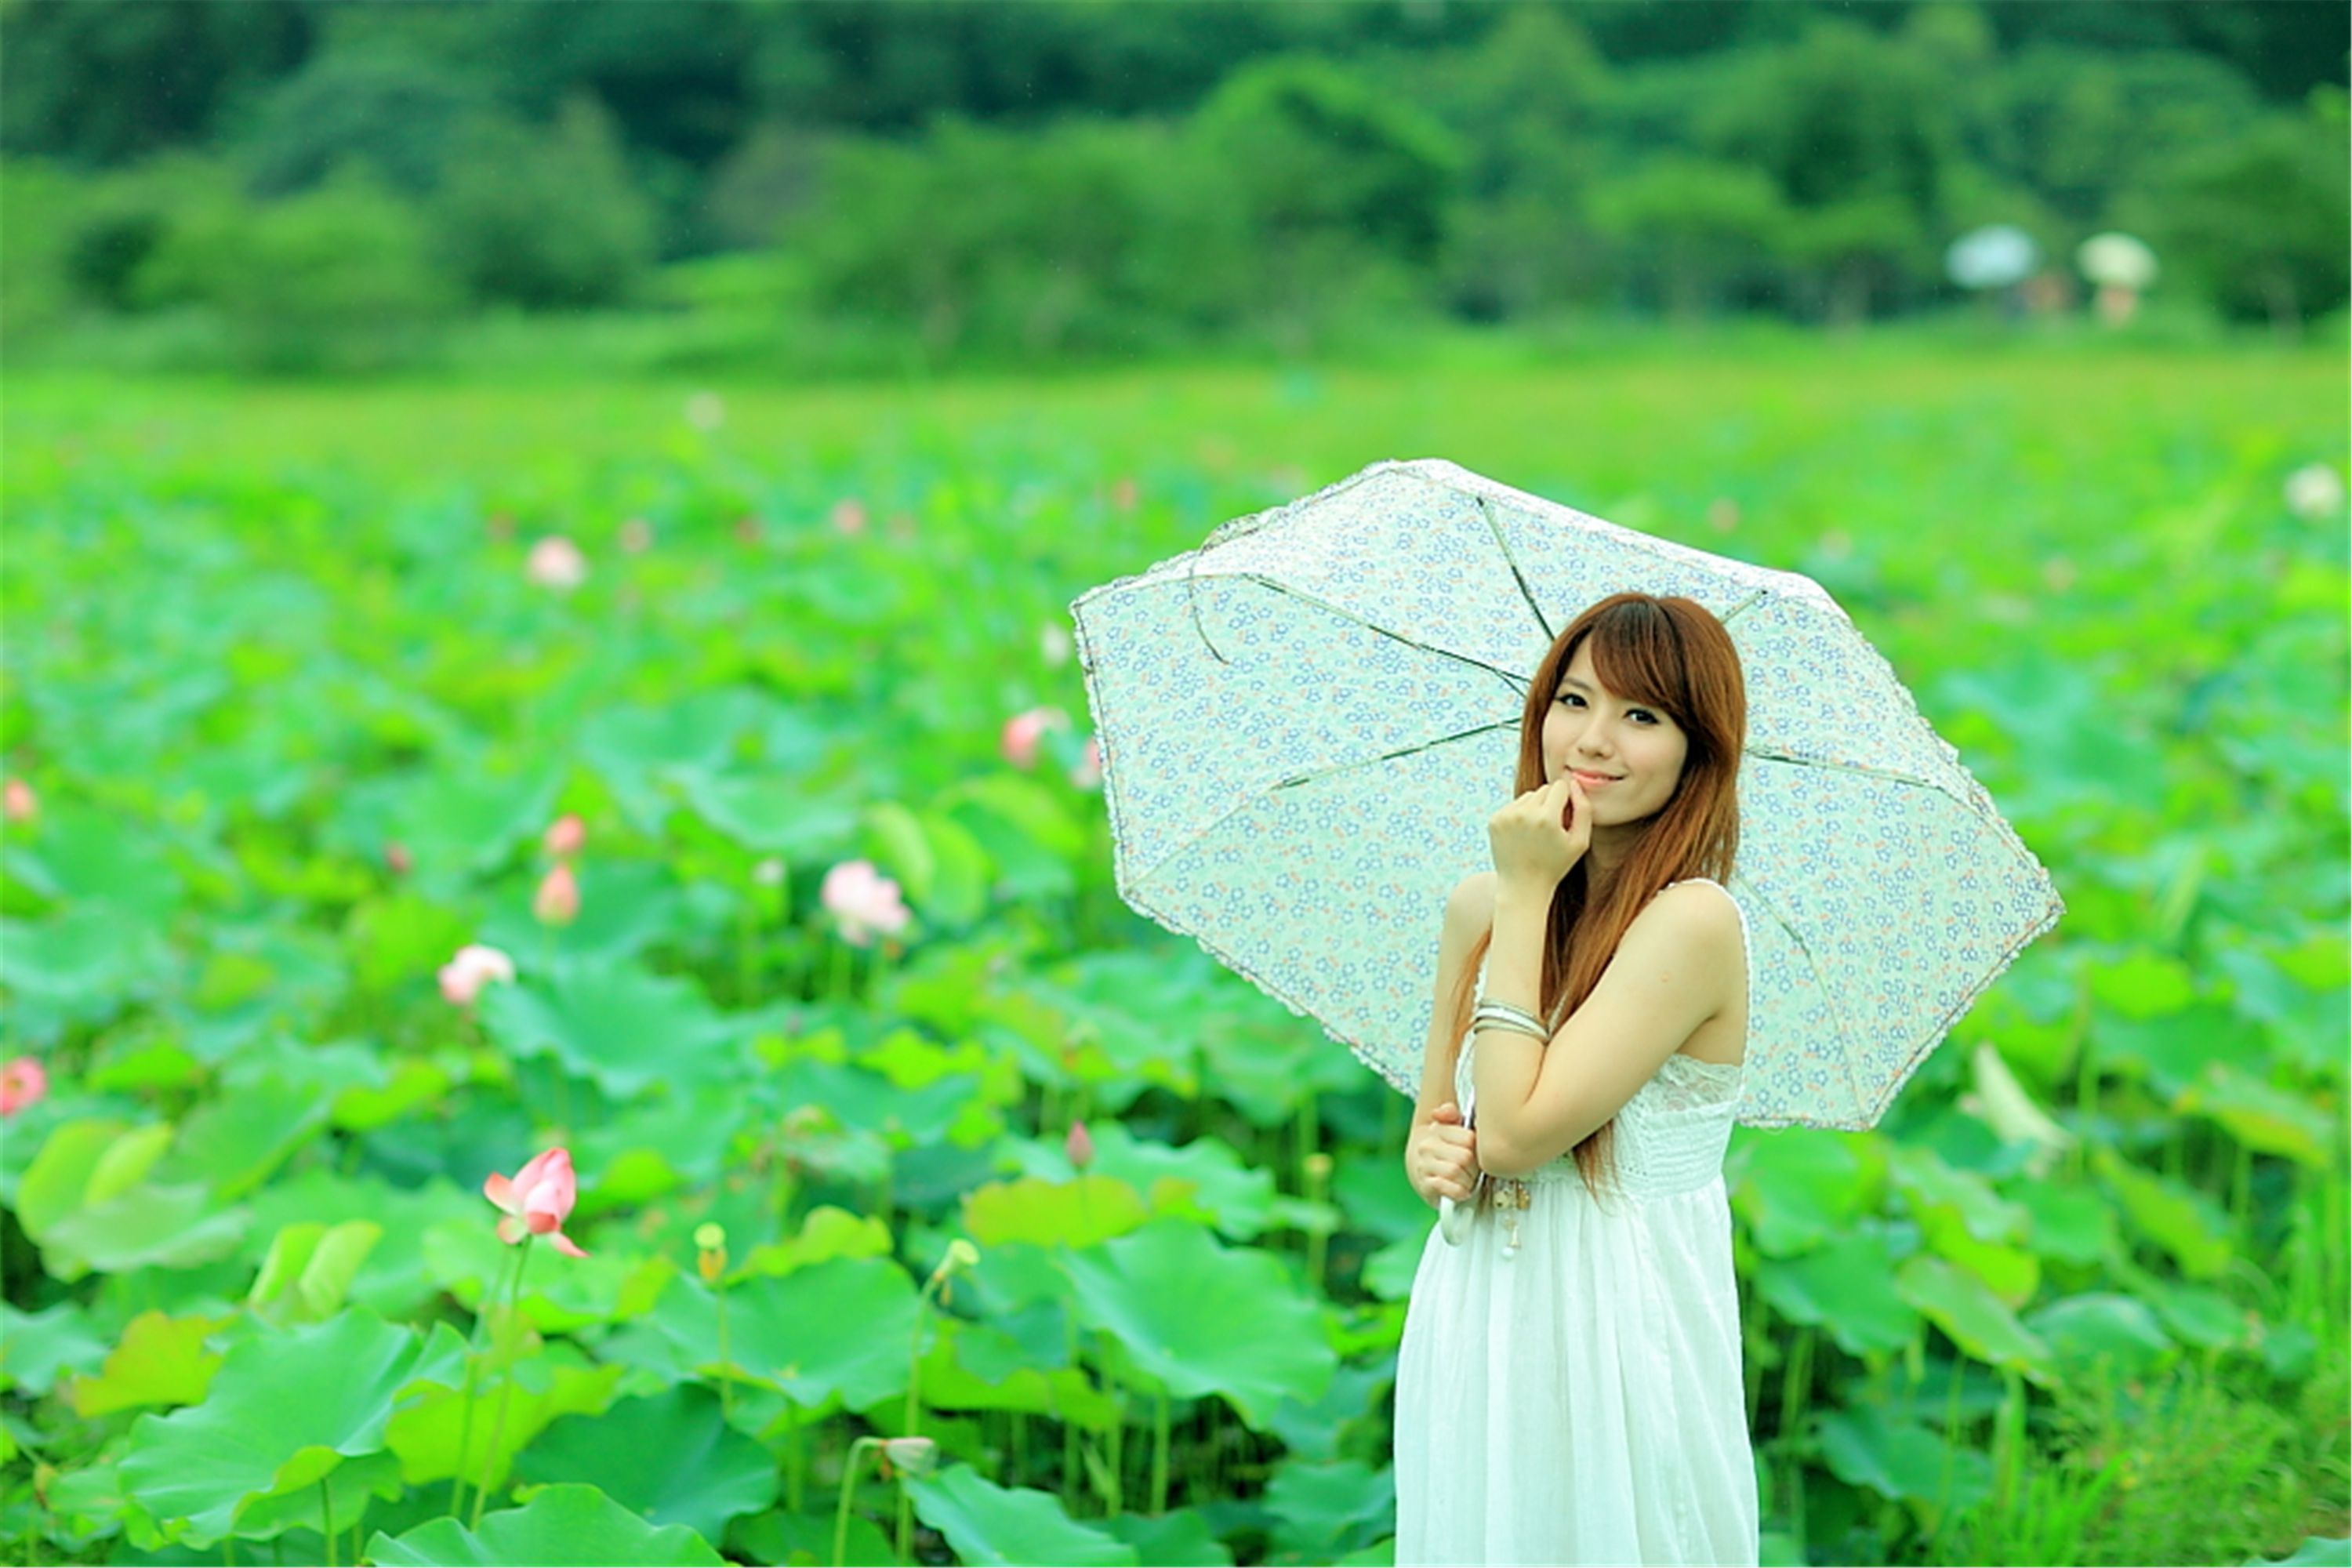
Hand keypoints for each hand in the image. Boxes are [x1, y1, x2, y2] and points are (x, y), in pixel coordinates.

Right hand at [1406, 1101, 1479, 1207]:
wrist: (1421, 1170)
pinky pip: (1446, 1187)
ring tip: (1466, 1179)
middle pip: (1465, 1157)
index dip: (1477, 1149)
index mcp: (1437, 1129)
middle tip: (1473, 1170)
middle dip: (1474, 1167)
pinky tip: (1461, 1190)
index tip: (1474, 1153)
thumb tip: (1448, 1109)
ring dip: (1467, 1180)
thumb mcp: (1450, 1128)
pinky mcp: (1425, 1186)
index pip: (1468, 1138)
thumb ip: (1451, 1114)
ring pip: (1455, 1172)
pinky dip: (1458, 1191)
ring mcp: (1424, 1166)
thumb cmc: (1445, 1149)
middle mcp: (1427, 1146)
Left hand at [1486, 774, 1589, 890]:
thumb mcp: (1580, 841)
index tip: (1565, 819)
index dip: (1566, 801)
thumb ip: (1584, 809)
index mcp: (1546, 818)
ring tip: (1537, 833)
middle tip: (1551, 829)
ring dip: (1535, 808)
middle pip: (1544, 789)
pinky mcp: (1494, 820)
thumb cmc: (1556, 865)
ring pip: (1528, 796)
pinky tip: (1523, 836)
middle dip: (1551, 804)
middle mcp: (1523, 813)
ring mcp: (1505, 816)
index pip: (1560, 786)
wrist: (1523, 886)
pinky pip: (1513, 805)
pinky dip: (1520, 815)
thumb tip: (1574, 782)